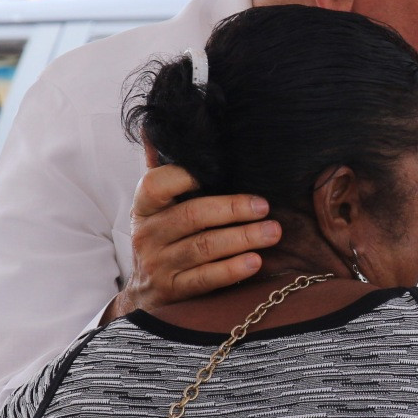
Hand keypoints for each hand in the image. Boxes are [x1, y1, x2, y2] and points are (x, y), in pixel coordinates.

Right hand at [104, 164, 281, 320]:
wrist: (145, 292)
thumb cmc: (161, 235)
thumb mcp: (155, 203)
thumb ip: (161, 167)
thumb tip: (154, 124)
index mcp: (144, 206)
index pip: (158, 184)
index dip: (185, 176)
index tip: (219, 170)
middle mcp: (148, 234)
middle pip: (192, 216)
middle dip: (232, 209)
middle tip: (265, 206)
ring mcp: (159, 264)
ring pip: (204, 248)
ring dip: (242, 239)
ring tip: (273, 232)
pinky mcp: (174, 290)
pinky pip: (205, 279)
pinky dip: (232, 270)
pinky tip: (256, 262)